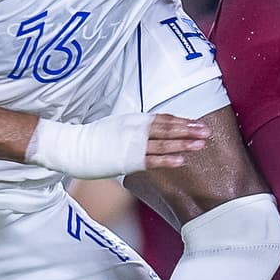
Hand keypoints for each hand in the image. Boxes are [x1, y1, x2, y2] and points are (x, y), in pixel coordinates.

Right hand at [26, 112, 207, 178]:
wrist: (72, 146)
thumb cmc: (92, 138)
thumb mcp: (117, 126)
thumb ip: (134, 128)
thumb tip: (149, 131)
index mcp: (134, 119)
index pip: (163, 118)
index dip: (182, 121)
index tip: (197, 122)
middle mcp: (135, 128)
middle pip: (168, 128)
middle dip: (189, 129)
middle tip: (207, 131)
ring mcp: (132, 143)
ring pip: (164, 142)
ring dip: (184, 143)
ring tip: (201, 144)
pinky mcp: (127, 159)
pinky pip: (151, 159)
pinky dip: (167, 159)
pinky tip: (181, 160)